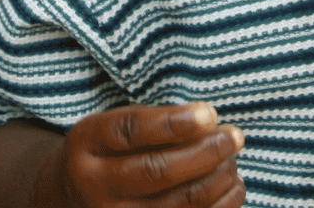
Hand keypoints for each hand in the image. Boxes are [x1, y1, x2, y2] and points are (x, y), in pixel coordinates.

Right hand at [49, 103, 244, 207]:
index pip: (130, 131)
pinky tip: (232, 184)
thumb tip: (209, 123)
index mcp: (86, 147)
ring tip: (232, 157)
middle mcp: (96, 189)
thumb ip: (155, 122)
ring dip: (218, 177)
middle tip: (233, 136)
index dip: (173, 123)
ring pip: (179, 202)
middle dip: (205, 152)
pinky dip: (222, 203)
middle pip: (156, 171)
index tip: (210, 114)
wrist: (79, 196)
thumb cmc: (110, 152)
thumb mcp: (116, 126)